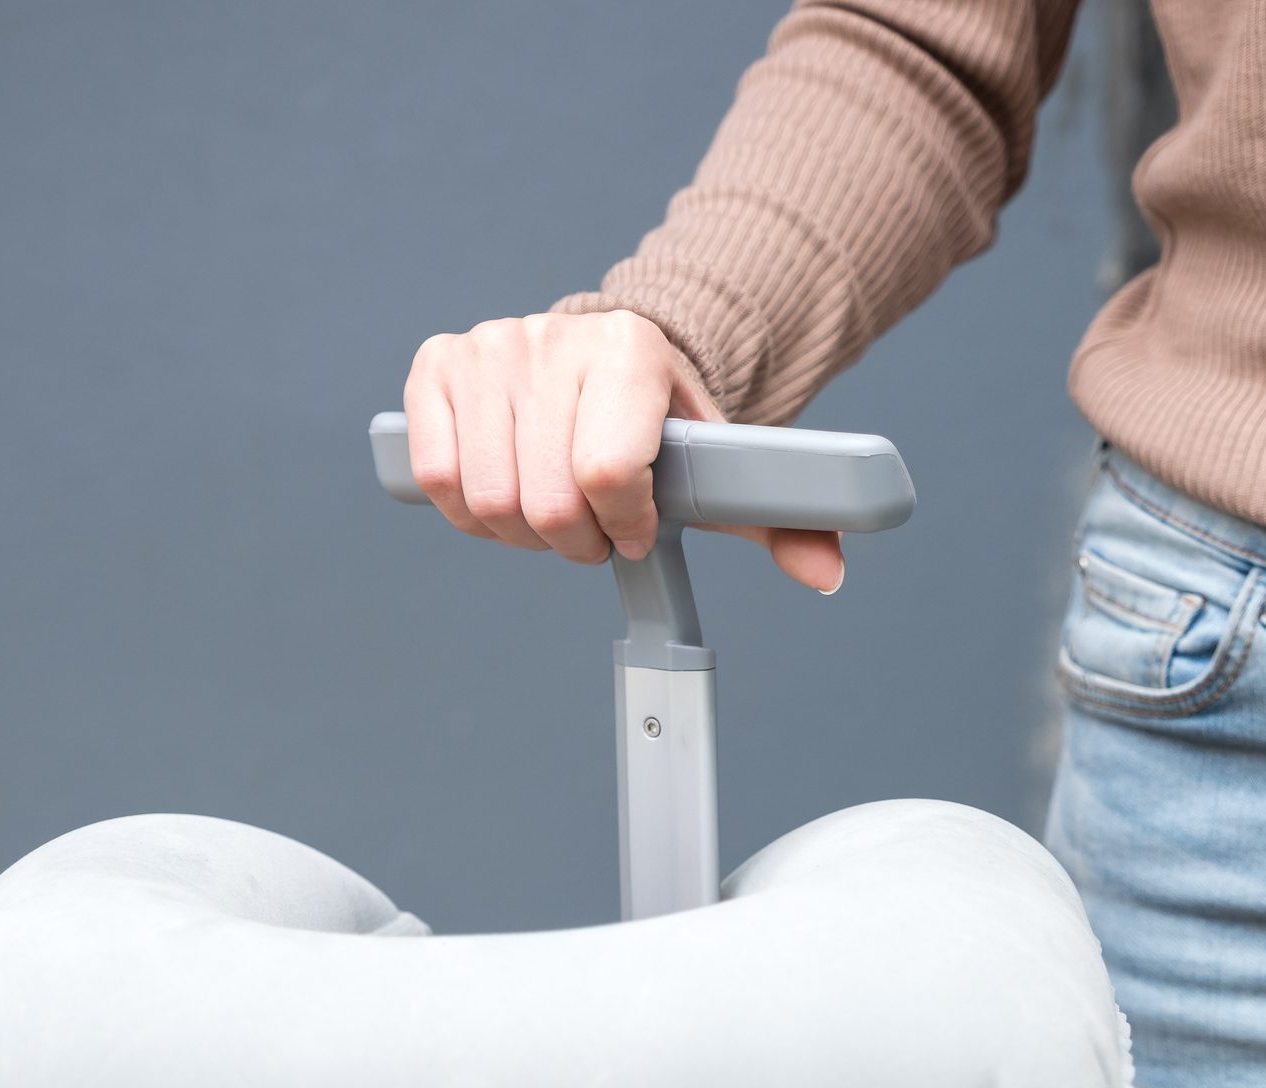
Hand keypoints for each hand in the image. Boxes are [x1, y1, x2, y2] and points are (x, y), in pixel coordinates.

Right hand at [401, 311, 845, 590]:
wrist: (606, 357)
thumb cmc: (662, 424)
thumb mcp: (721, 463)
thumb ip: (780, 517)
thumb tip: (827, 572)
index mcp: (633, 349)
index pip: (609, 471)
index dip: (624, 524)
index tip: (637, 529)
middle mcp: (553, 337)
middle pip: (546, 499)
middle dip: (576, 542)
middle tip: (595, 533)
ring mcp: (489, 347)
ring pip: (488, 497)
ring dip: (522, 535)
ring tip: (554, 516)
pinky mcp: (438, 365)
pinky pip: (437, 475)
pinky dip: (469, 513)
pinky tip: (505, 499)